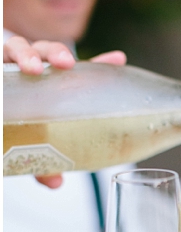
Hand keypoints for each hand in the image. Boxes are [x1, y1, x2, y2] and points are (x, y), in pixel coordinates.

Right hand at [4, 37, 126, 187]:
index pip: (80, 70)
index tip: (118, 60)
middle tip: (66, 64)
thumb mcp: (35, 143)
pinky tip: (1, 67)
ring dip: (27, 54)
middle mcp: (31, 68)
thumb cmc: (18, 124)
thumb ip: (47, 161)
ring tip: (33, 67)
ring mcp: (9, 66)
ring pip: (17, 47)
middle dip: (57, 53)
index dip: (101, 63)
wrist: (1, 120)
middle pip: (47, 51)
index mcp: (52, 82)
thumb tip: (55, 184)